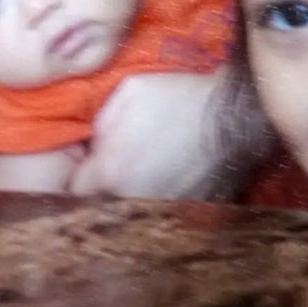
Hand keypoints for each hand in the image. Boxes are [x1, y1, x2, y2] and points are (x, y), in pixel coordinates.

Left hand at [70, 68, 254, 200]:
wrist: (233, 115)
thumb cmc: (177, 98)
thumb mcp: (127, 93)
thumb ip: (98, 122)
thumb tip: (91, 144)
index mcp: (112, 174)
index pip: (74, 189)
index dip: (78, 171)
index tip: (87, 158)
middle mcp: (133, 200)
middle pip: (101, 202)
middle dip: (102, 185)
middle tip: (114, 160)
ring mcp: (161, 210)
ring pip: (130, 208)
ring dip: (130, 191)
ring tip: (145, 165)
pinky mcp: (186, 213)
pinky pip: (161, 207)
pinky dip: (160, 193)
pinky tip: (169, 171)